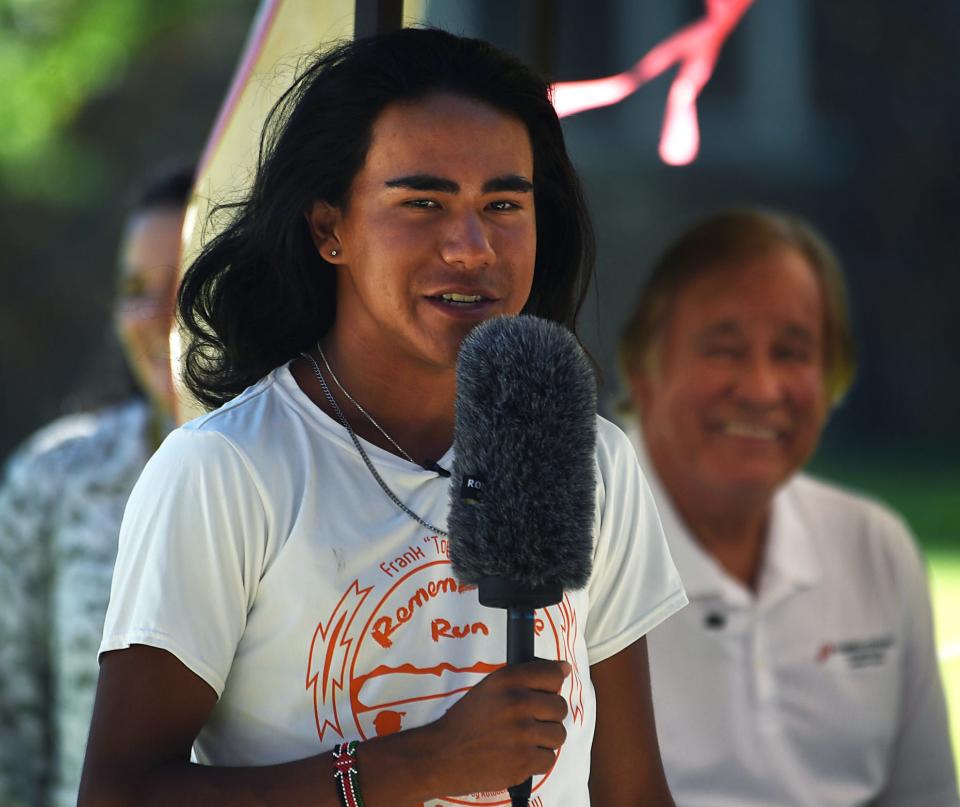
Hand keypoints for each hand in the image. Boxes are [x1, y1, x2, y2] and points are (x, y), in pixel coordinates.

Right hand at [425, 659, 570, 796]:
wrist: (442, 754)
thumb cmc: (467, 721)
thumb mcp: (490, 688)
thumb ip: (526, 677)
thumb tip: (564, 669)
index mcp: (507, 680)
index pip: (552, 674)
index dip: (554, 683)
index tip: (550, 689)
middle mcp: (516, 703)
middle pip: (560, 707)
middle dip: (548, 716)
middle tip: (529, 721)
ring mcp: (521, 734)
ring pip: (558, 734)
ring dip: (544, 739)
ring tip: (522, 740)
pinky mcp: (523, 762)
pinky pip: (549, 759)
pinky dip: (536, 760)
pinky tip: (518, 755)